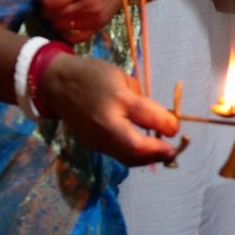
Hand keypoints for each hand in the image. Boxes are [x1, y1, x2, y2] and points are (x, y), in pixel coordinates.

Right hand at [36, 53, 179, 166]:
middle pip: (135, 148)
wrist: (57, 85)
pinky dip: (133, 155)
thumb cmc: (94, 75)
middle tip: (173, 151)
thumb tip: (162, 120)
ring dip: (147, 158)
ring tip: (162, 153)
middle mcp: (105, 123)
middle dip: (158, 152)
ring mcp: (96, 138)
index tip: (176, 128)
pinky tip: (143, 150)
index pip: (147, 117)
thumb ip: (141, 100)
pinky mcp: (92, 145)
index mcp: (116, 99)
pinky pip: (117, 154)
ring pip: (126, 157)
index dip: (166, 125)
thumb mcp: (123, 78)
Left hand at [38, 0, 142, 43]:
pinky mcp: (100, 25)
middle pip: (52, 16)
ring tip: (62, 3)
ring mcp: (96, 18)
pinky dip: (66, 29)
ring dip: (55, 18)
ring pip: (60, 27)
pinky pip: (74, 37)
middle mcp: (90, 6)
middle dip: (47, 7)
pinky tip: (68, 16)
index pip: (48, 2)